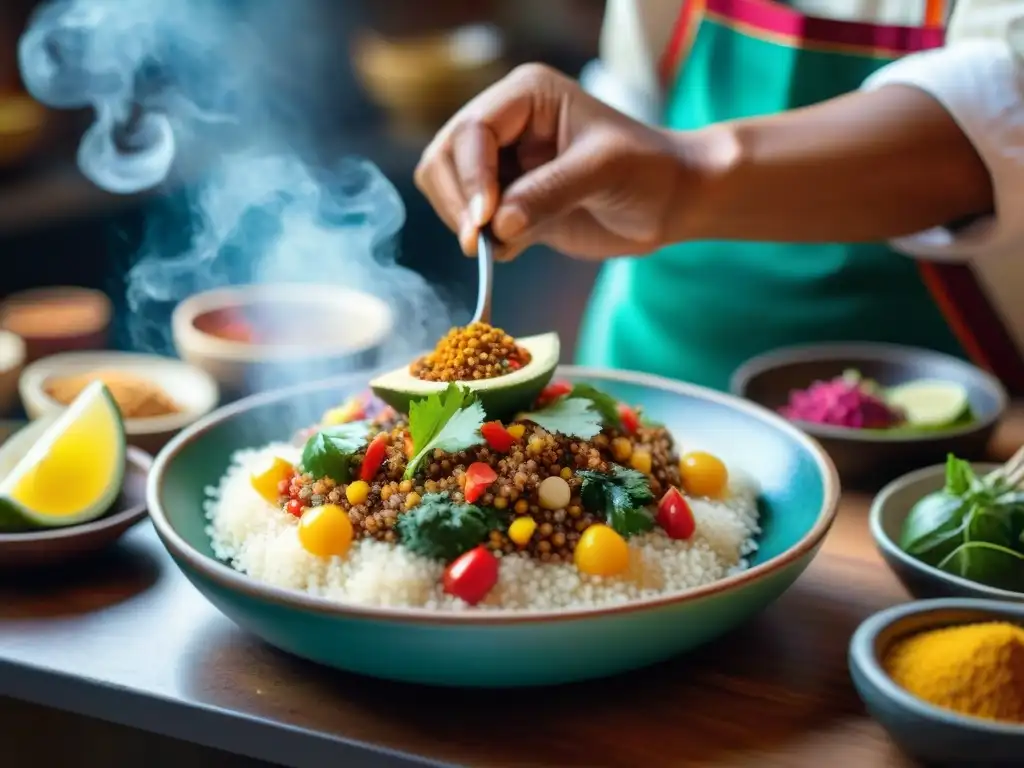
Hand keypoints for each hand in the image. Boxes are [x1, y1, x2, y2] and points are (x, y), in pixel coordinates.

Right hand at [414, 63, 687, 261]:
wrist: (674, 202)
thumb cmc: (651, 170)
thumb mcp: (604, 171)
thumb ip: (549, 193)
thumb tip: (497, 225)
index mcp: (526, 96)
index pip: (472, 132)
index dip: (469, 177)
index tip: (484, 221)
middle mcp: (507, 126)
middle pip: (444, 159)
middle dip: (458, 202)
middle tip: (480, 243)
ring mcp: (505, 166)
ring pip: (450, 193)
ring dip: (468, 225)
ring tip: (506, 244)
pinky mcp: (511, 203)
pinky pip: (476, 225)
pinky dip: (487, 242)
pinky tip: (516, 248)